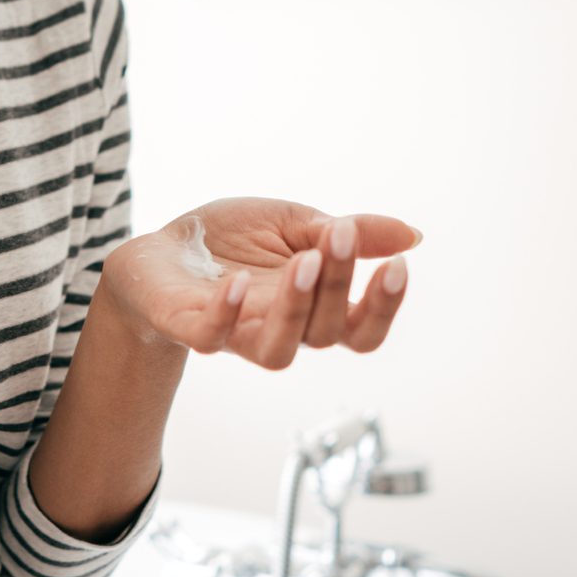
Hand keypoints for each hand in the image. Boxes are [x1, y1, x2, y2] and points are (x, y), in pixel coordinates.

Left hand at [95, 197, 417, 366]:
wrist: (162, 248)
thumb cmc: (235, 241)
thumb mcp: (297, 224)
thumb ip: (350, 234)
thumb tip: (413, 236)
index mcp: (312, 309)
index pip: (361, 330)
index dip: (384, 307)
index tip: (397, 265)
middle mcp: (280, 330)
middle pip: (326, 333)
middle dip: (340, 285)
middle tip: (340, 235)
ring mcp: (235, 334)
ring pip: (277, 352)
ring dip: (295, 308)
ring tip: (305, 260)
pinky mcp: (189, 327)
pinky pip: (211, 337)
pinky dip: (226, 315)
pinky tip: (238, 281)